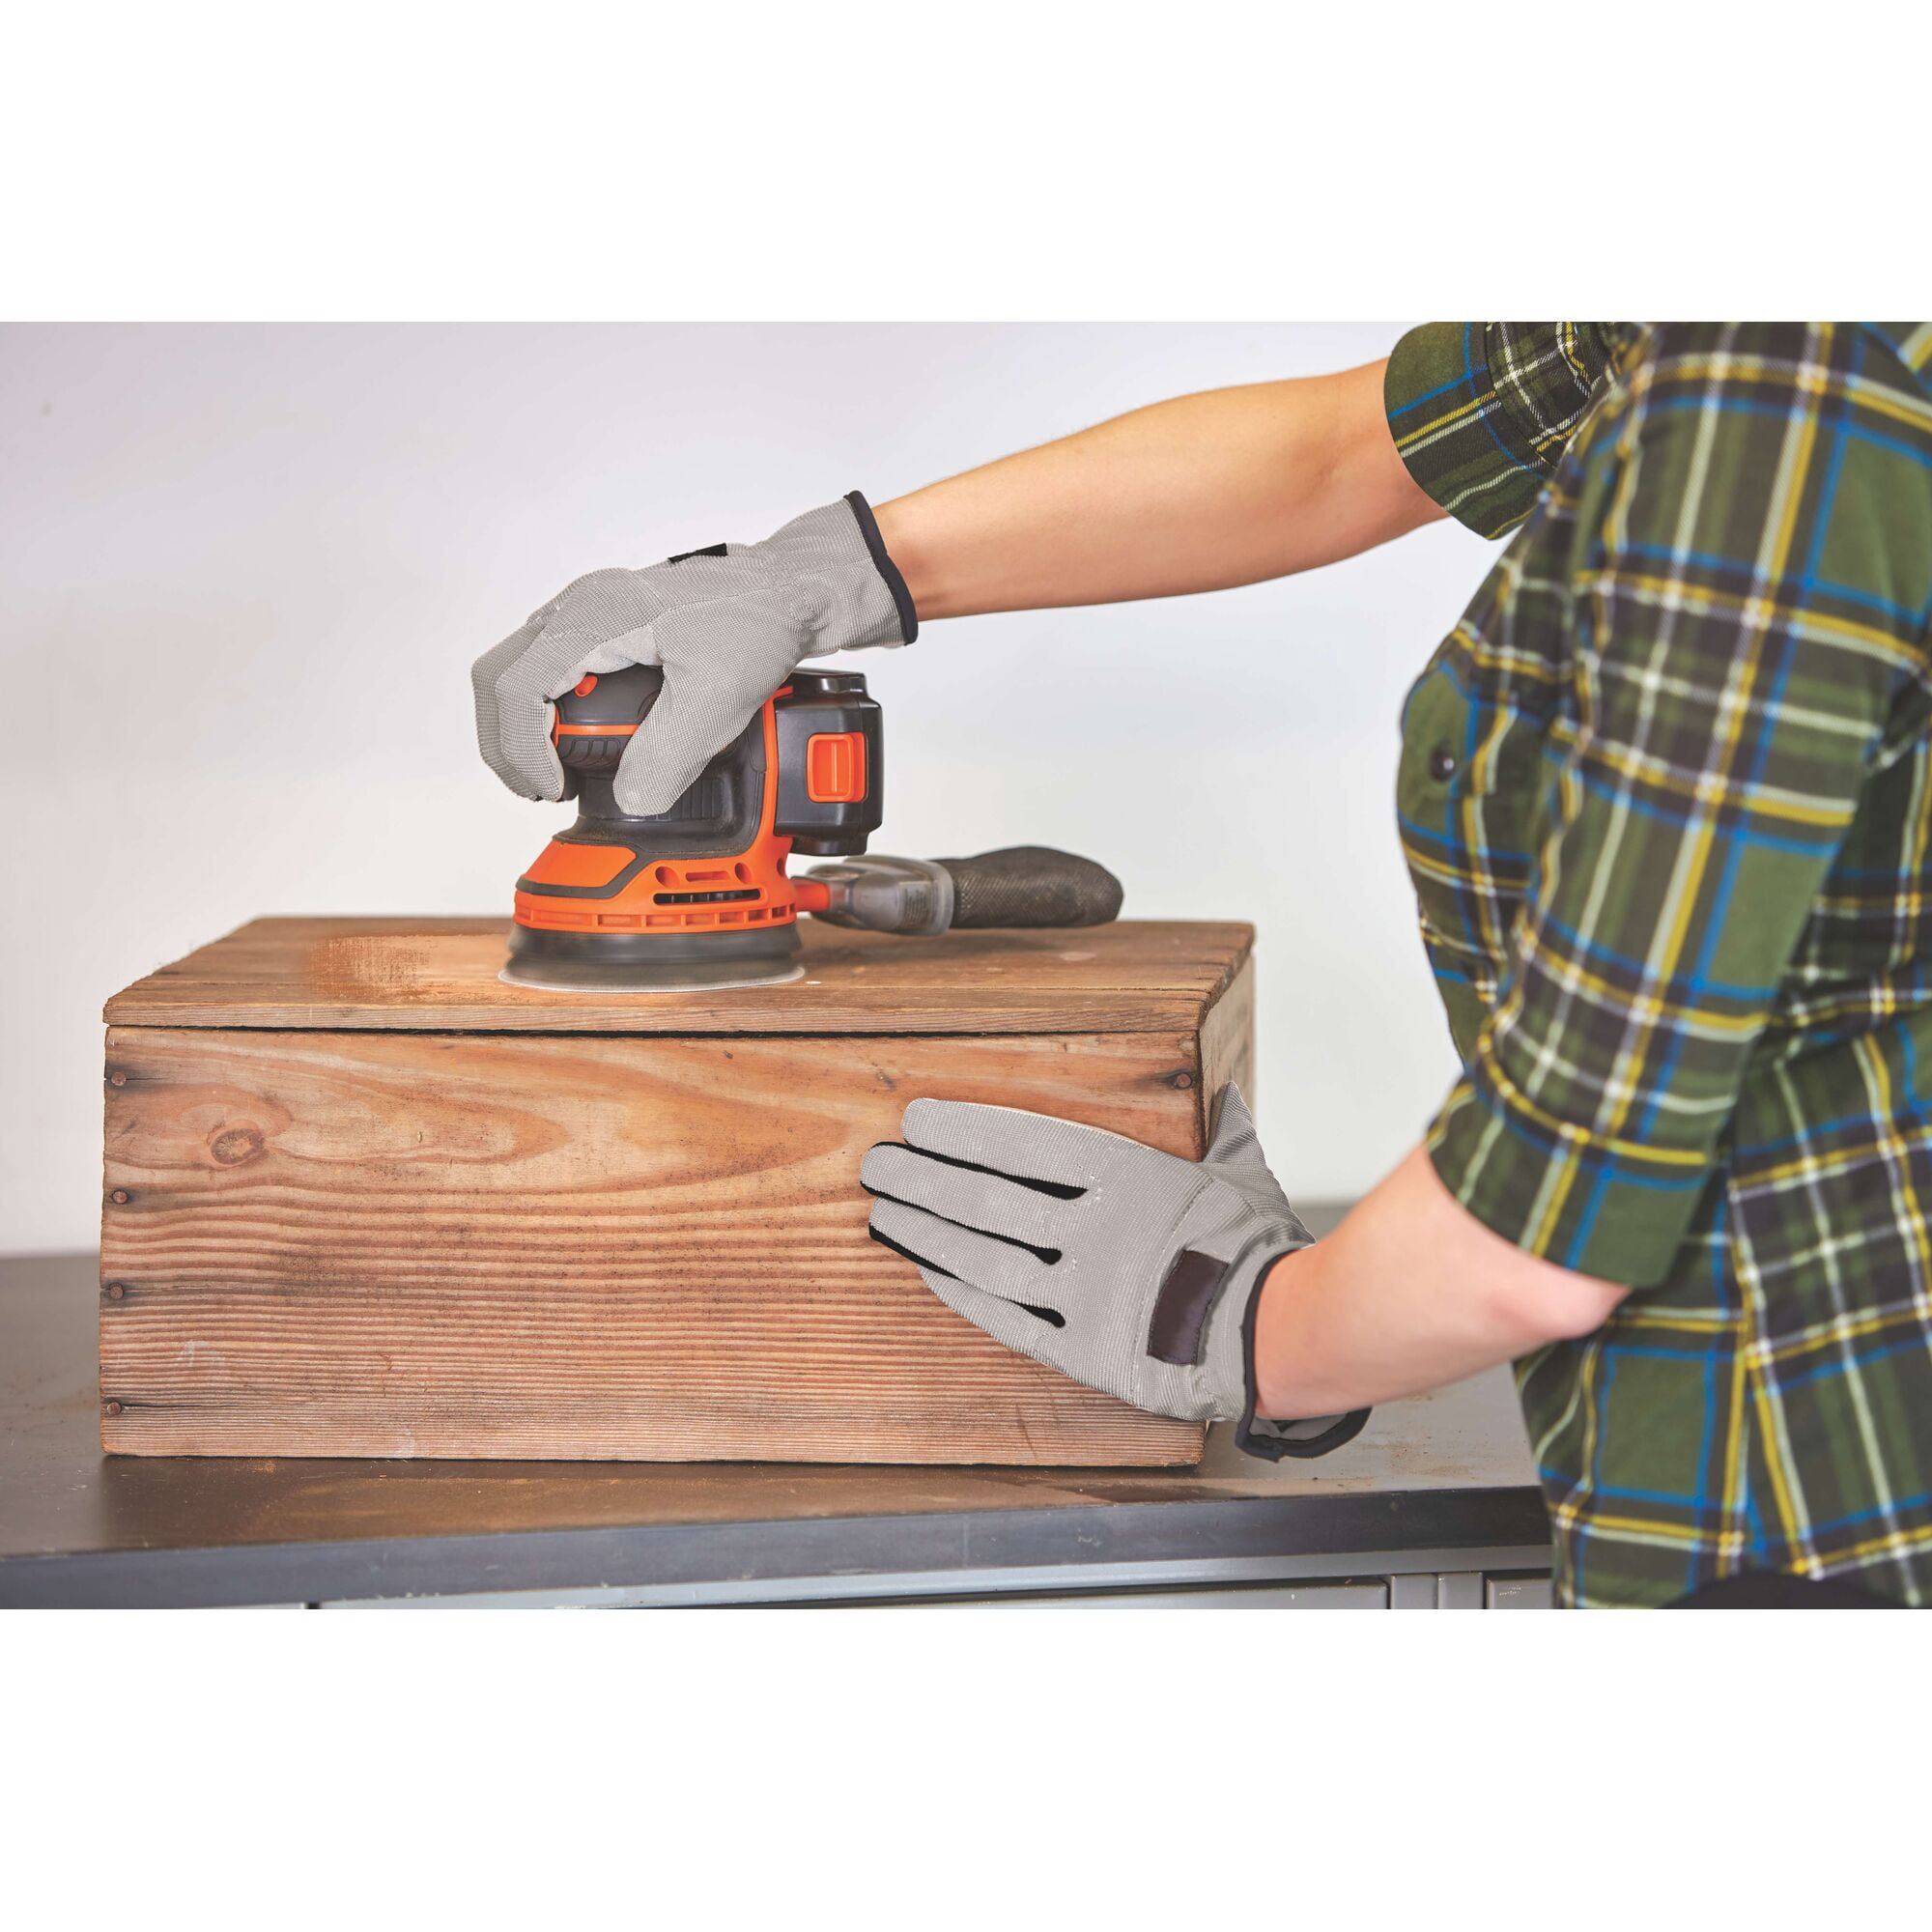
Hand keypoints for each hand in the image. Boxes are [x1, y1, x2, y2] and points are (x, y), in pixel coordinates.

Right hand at [471, 493, 914, 815]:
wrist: (789, 589)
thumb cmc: (757, 620)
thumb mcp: (718, 695)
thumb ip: (670, 752)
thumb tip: (631, 797)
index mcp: (594, 617)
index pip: (514, 687)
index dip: (521, 749)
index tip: (552, 788)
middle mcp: (581, 607)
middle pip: (498, 676)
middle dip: (508, 742)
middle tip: (543, 788)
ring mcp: (590, 610)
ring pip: (518, 667)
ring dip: (525, 726)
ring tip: (558, 771)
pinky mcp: (606, 621)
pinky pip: (549, 664)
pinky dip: (549, 707)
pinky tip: (582, 736)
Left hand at [863, 1083, 1368, 1458]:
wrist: (1281, 1334)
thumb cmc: (1263, 1249)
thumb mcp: (1244, 1175)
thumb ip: (1224, 1133)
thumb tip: (1228, 1097)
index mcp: (1126, 1176)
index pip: (1023, 1143)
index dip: (963, 1130)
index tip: (918, 1121)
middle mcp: (1092, 1228)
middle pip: (987, 1198)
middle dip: (924, 1180)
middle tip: (880, 1166)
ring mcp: (1082, 1290)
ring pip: (984, 1256)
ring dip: (927, 1233)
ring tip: (886, 1214)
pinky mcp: (1083, 1346)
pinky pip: (1008, 1317)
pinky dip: (963, 1292)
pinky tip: (929, 1271)